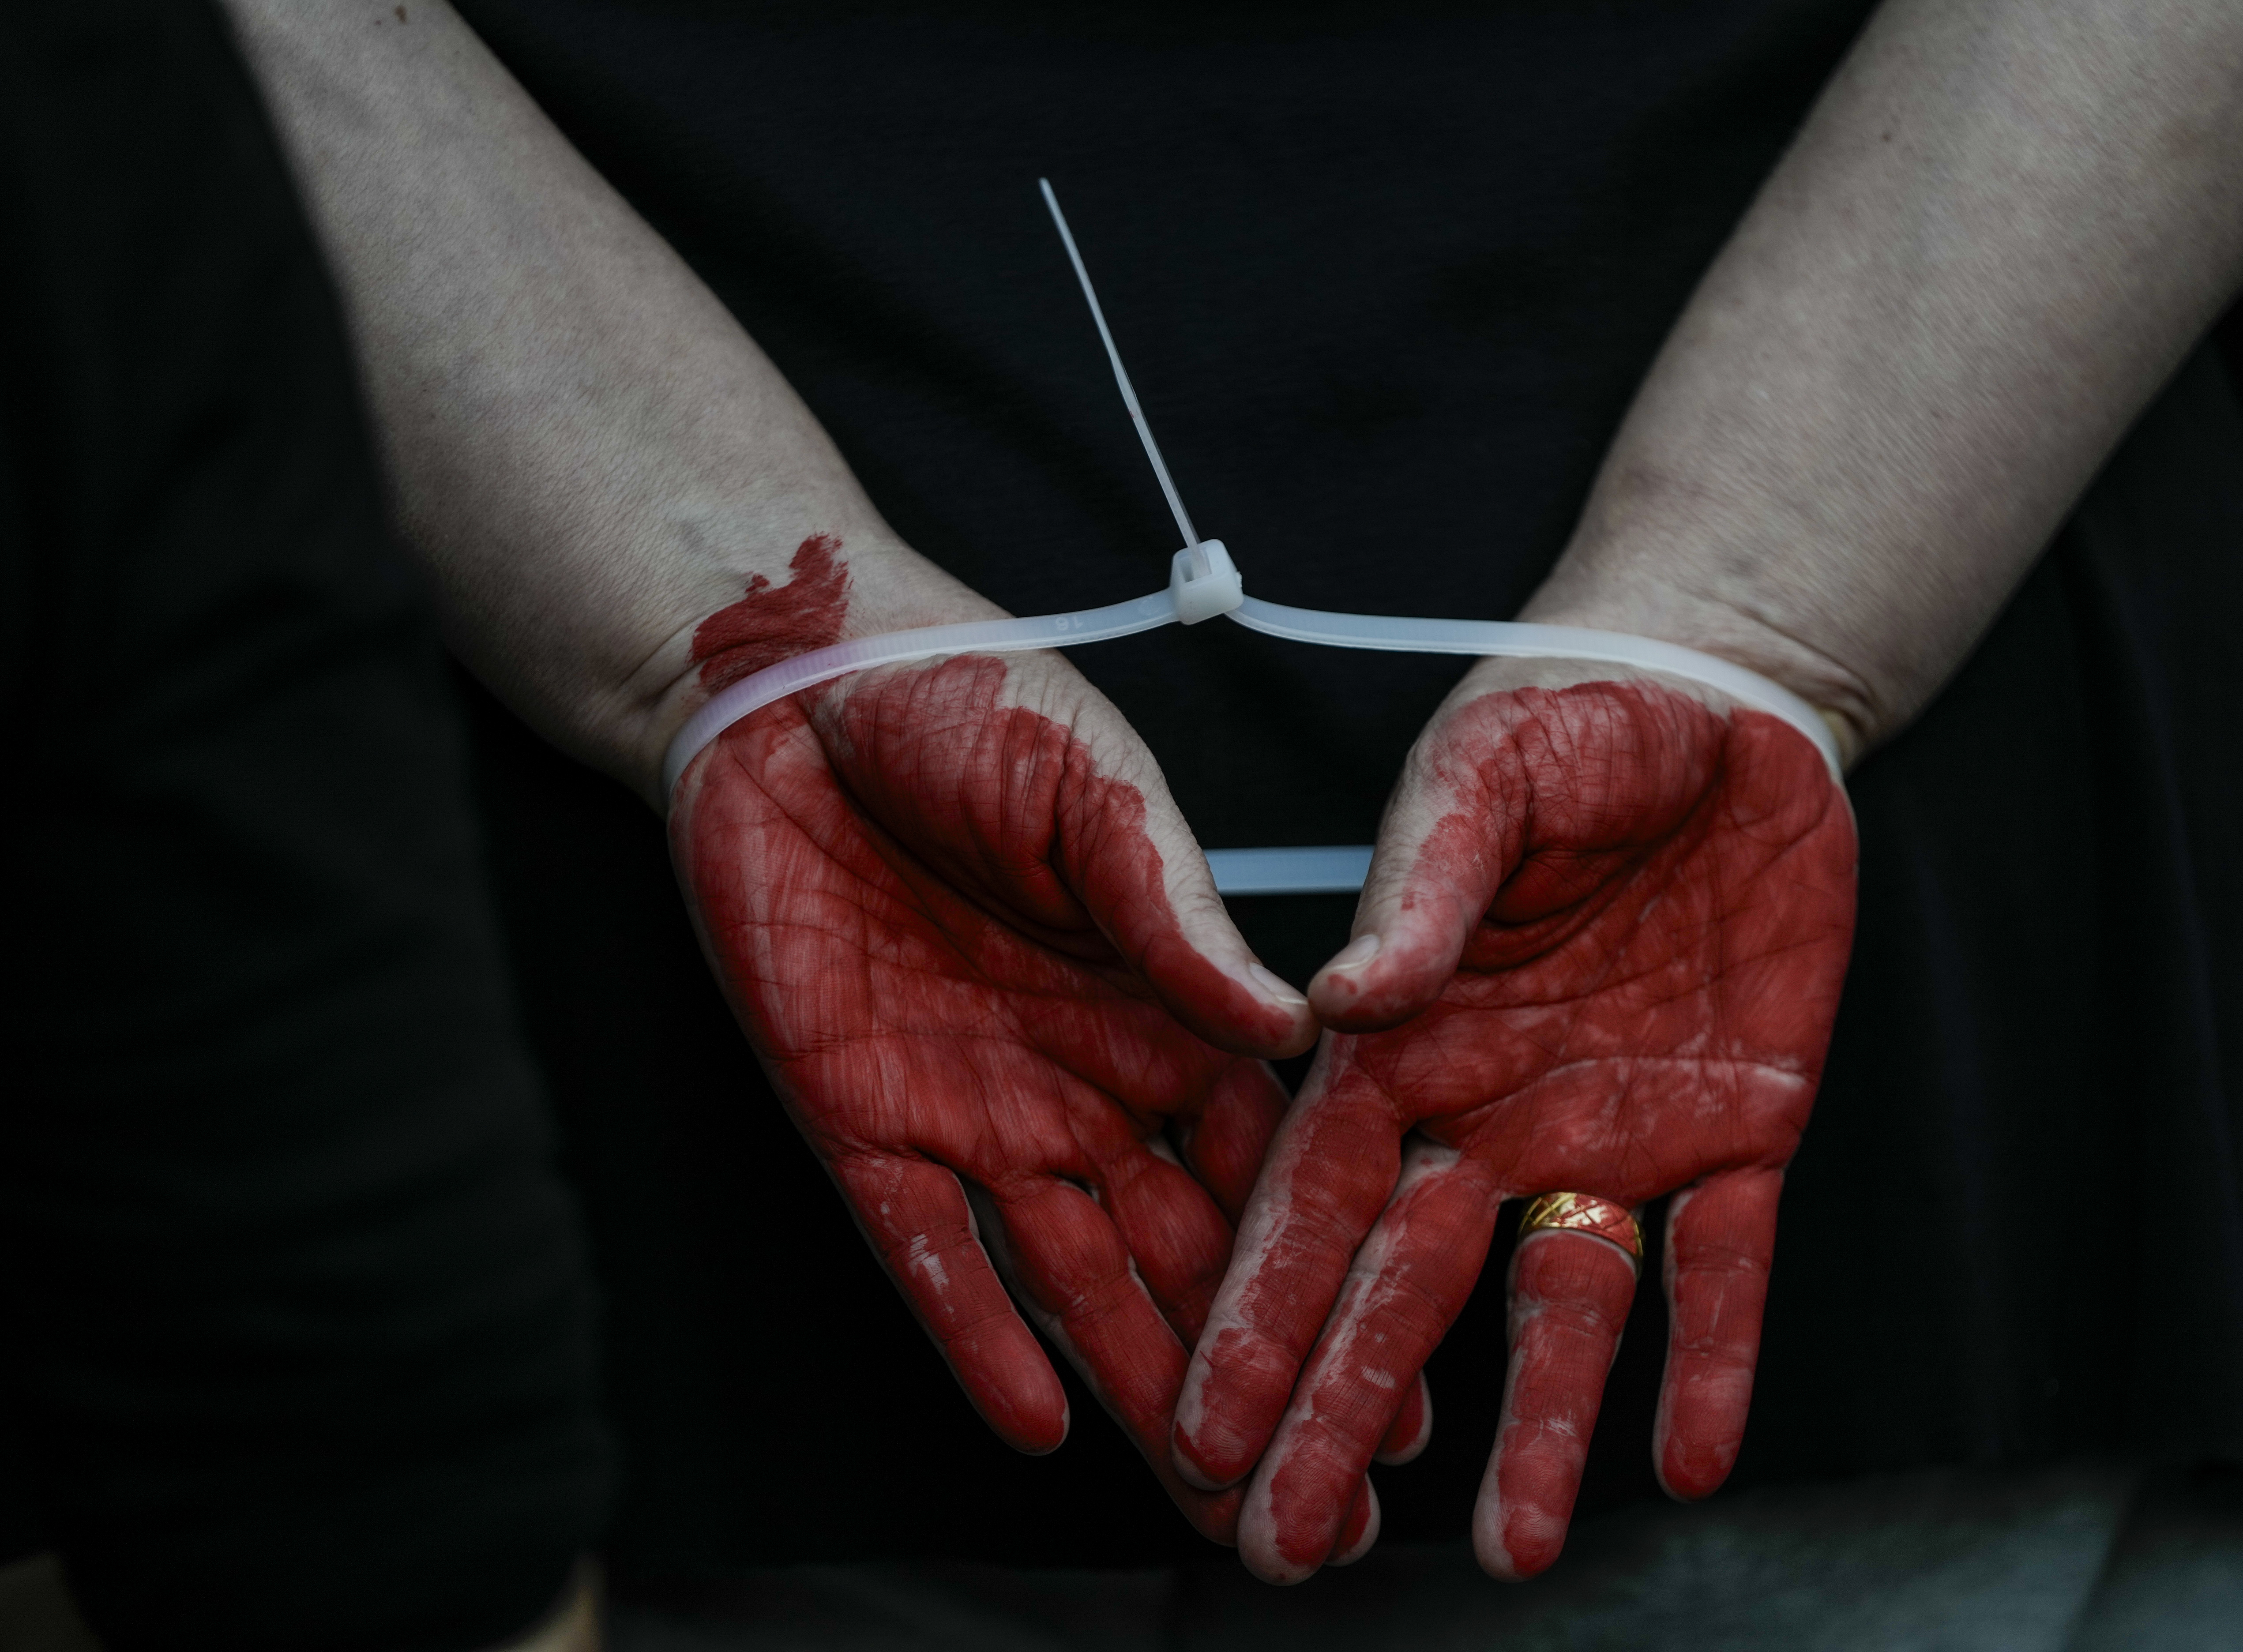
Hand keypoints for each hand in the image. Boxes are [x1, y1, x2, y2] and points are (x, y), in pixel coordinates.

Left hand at [667, 540, 1387, 1546]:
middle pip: (1189, 1261)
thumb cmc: (969, 702)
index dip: (1340, 1272)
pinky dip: (976, 1339)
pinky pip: (925, 1255)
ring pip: (1073, 1286)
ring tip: (1221, 1504)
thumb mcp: (1098, 793)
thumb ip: (1180, 917)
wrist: (789, 685)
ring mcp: (977, 1113)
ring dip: (1143, 1393)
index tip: (1410, 1378)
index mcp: (1165, 1007)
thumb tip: (1300, 1025)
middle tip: (1342, 1508)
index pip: (1275, 1168)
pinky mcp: (860, 1122)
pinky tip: (1042, 1426)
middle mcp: (1088, 1085)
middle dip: (1264, 1380)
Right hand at [1171, 659, 1856, 1580]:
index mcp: (1406, 1044)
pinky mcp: (1736, 1132)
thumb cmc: (1570, 718)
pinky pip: (1721, 1269)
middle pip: (1403, 1291)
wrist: (1722, 704)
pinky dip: (1709, 1361)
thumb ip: (1418, 890)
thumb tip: (1332, 1003)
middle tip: (1287, 1545)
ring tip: (1508, 1553)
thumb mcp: (1481, 779)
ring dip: (1534, 1432)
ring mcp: (1613, 1136)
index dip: (1257, 1314)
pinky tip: (1686, 1459)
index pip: (1312, 1202)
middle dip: (1343, 1414)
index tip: (1204, 1424)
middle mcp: (1492, 1116)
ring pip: (1559, 1311)